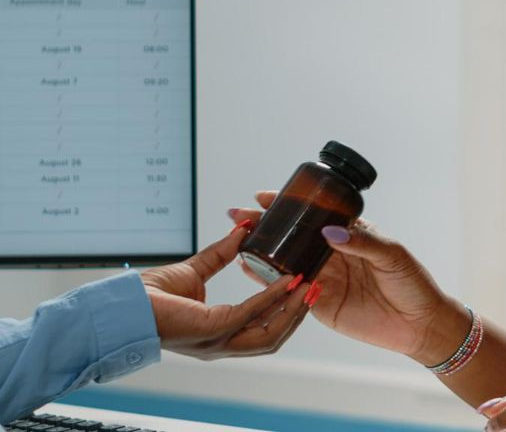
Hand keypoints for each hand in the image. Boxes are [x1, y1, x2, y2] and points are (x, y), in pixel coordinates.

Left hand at [139, 221, 311, 359]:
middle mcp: (221, 345)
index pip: (262, 329)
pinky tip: (286, 280)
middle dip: (298, 313)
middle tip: (316, 287)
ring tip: (308, 285)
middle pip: (273, 337)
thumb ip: (221, 254)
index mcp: (219, 334)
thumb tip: (242, 229)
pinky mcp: (212, 329)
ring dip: (293, 309)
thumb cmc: (149, 297)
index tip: (304, 286)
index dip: (286, 310)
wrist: (122, 307)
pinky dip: (273, 296)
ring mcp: (218, 341)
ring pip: (270, 334)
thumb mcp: (196, 270)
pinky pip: (252, 312)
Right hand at [229, 191, 462, 362]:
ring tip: (238, 238)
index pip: (317, 216)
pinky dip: (269, 280)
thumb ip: (362, 243)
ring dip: (263, 250)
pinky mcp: (319, 303)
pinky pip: (290, 289)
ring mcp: (325, 278)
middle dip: (267, 225)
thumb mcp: (392, 256)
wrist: (419, 324)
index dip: (291, 206)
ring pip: (288, 260)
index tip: (264, 197)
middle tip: (239, 214)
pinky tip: (249, 267)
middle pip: (295, 236)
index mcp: (352, 235)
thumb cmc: (412, 284)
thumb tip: (329, 232)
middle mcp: (334, 254)